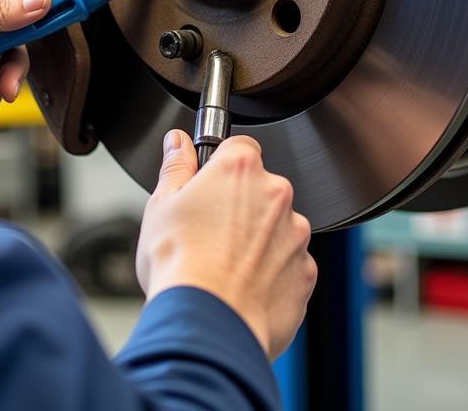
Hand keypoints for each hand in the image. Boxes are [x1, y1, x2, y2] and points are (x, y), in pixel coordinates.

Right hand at [136, 131, 315, 359]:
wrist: (205, 325)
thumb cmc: (180, 265)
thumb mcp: (161, 205)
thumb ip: (176, 166)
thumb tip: (178, 143)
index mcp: (241, 169)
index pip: (241, 146)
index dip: (223, 166)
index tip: (211, 184)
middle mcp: (276, 194)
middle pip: (261, 189)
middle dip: (242, 206)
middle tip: (211, 233)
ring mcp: (296, 234)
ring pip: (278, 228)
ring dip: (259, 240)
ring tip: (225, 266)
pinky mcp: (306, 272)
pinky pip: (290, 264)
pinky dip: (273, 273)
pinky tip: (244, 286)